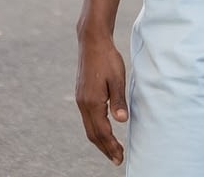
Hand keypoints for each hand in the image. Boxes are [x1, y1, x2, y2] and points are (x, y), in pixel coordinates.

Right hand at [76, 30, 127, 164]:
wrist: (92, 44)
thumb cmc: (108, 59)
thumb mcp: (118, 78)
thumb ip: (118, 100)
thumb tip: (122, 121)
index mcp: (92, 102)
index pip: (101, 132)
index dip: (110, 146)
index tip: (120, 157)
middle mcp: (83, 104)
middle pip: (93, 134)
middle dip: (105, 148)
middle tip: (117, 159)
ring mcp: (81, 101)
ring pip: (89, 128)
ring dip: (100, 141)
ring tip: (112, 149)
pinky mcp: (82, 96)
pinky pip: (88, 119)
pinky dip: (96, 130)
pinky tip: (105, 131)